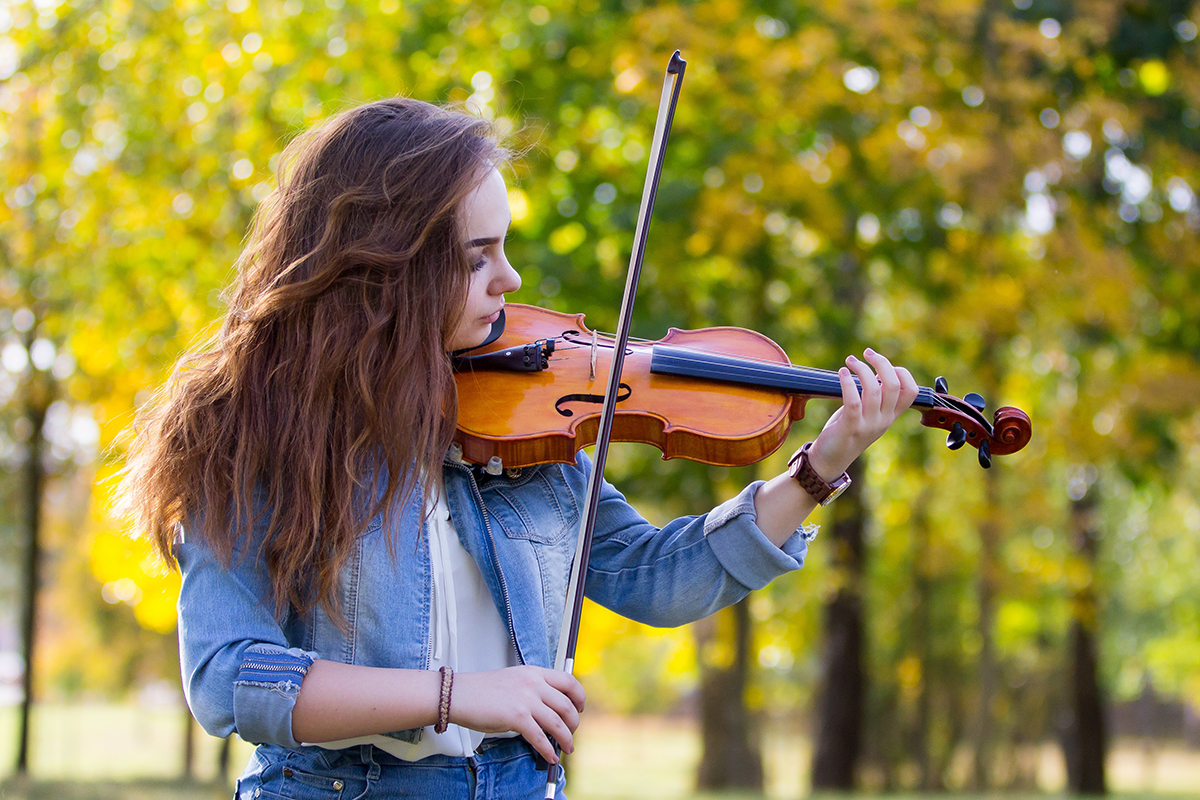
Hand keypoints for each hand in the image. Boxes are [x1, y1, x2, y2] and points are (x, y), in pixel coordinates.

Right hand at [449, 666, 585, 763]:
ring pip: (558, 723)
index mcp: (534, 672)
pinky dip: (548, 749)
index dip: (579, 697)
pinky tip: (550, 756)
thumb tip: (550, 712)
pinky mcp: (516, 717)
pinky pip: (540, 737)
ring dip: (566, 739)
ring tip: (566, 748)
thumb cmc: (483, 691)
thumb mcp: (514, 681)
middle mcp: (533, 683)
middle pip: (567, 705)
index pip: (568, 680)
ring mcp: (526, 699)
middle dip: (574, 723)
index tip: (580, 708)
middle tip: (571, 732)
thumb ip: (533, 690)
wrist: (460, 695)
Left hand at [807, 348, 918, 479]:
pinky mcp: (850, 427)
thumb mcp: (867, 414)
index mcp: (890, 416)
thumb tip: (877, 369)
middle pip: (894, 385)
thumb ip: (875, 396)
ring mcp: (868, 425)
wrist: (829, 460)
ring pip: (874, 390)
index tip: (882, 363)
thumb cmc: (846, 431)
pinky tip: (842, 373)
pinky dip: (847, 383)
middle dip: (882, 363)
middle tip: (867, 353)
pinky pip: (853, 401)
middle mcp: (883, 420)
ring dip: (862, 369)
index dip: (902, 372)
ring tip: (850, 361)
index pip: (911, 392)